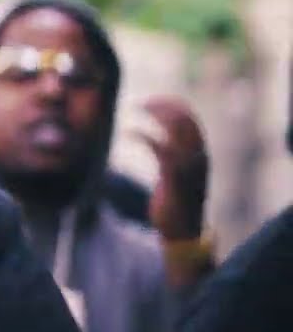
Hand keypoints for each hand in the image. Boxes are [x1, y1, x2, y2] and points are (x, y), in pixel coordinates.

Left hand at [133, 97, 208, 240]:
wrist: (183, 231)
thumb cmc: (177, 201)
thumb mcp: (178, 173)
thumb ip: (174, 154)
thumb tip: (163, 137)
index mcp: (200, 155)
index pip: (191, 120)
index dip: (173, 106)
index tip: (154, 100)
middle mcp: (198, 158)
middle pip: (183, 121)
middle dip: (163, 107)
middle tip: (142, 104)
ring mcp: (188, 167)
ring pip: (174, 131)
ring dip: (155, 116)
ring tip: (137, 110)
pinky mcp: (174, 178)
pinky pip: (160, 148)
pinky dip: (144, 136)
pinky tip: (129, 132)